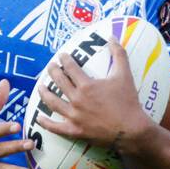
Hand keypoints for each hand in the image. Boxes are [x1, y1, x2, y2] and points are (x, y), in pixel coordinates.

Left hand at [35, 38, 150, 153]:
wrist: (130, 129)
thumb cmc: (128, 101)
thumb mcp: (125, 75)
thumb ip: (119, 54)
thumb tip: (112, 37)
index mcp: (87, 85)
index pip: (70, 68)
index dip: (64, 60)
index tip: (61, 56)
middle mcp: (77, 99)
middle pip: (59, 82)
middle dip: (53, 71)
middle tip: (50, 66)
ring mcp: (74, 116)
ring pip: (53, 103)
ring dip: (45, 93)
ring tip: (40, 87)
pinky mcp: (75, 131)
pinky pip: (56, 127)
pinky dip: (46, 123)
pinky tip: (39, 117)